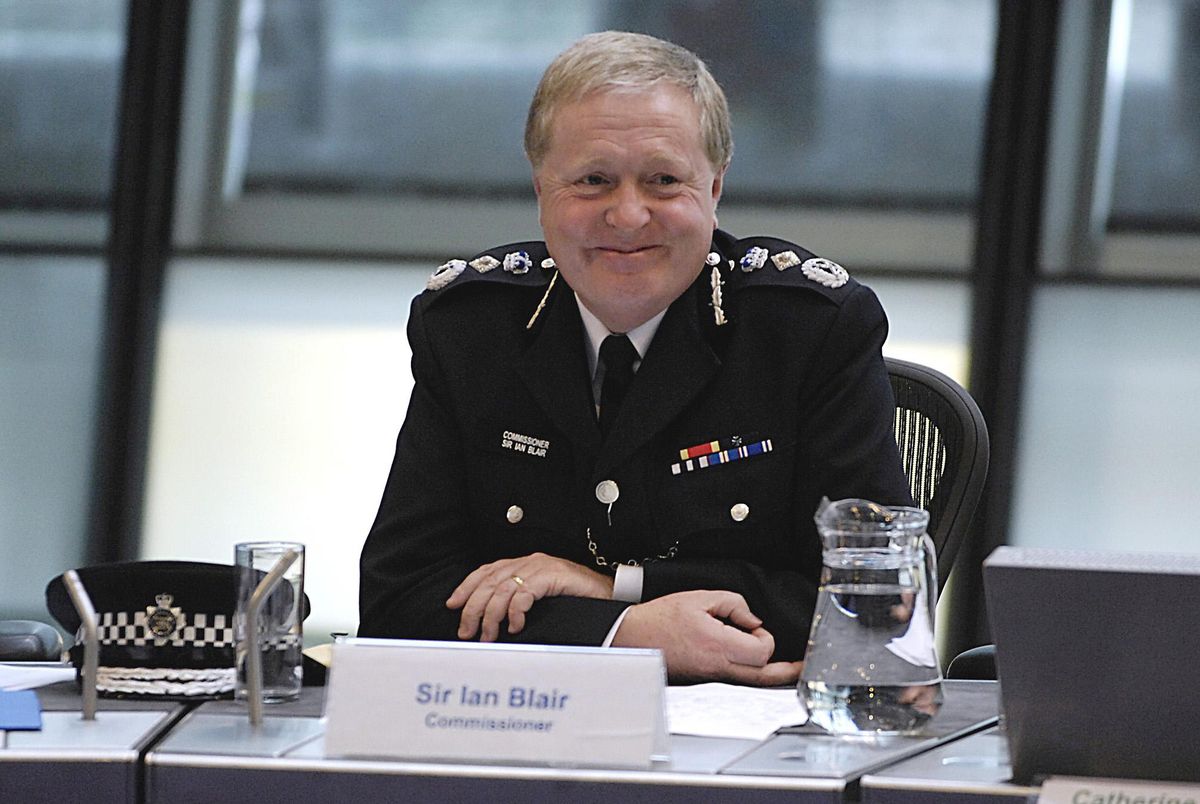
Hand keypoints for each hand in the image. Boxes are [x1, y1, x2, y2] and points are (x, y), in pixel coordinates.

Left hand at [446, 552, 613, 641]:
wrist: (611, 596)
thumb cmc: (578, 602)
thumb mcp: (542, 602)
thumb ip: (520, 604)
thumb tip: (493, 625)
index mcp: (525, 564)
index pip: (486, 572)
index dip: (467, 587)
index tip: (452, 605)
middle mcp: (529, 561)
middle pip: (489, 581)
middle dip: (473, 608)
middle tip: (466, 632)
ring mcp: (541, 567)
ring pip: (502, 589)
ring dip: (491, 616)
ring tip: (489, 636)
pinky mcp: (552, 575)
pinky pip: (524, 593)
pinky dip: (515, 612)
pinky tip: (515, 627)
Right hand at [611, 590, 803, 685]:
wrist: (633, 640)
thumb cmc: (660, 619)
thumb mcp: (698, 598)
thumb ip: (733, 603)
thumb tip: (752, 620)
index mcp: (717, 645)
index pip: (761, 651)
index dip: (765, 637)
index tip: (754, 626)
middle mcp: (718, 668)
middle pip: (765, 677)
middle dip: (787, 669)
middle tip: (803, 664)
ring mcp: (712, 678)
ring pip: (754, 683)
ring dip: (773, 674)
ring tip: (789, 667)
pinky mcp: (707, 680)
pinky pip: (739, 680)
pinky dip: (754, 673)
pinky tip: (758, 663)